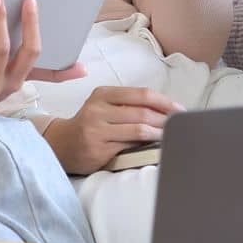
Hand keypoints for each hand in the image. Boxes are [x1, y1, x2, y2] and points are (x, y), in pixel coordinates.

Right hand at [42, 86, 183, 174]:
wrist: (61, 144)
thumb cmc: (90, 124)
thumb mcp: (103, 106)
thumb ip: (127, 105)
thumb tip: (164, 109)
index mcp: (103, 94)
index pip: (140, 94)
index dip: (164, 101)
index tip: (180, 109)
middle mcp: (98, 109)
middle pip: (141, 111)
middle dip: (166, 118)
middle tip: (181, 124)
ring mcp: (96, 129)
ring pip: (137, 128)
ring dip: (159, 132)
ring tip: (172, 134)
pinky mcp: (98, 148)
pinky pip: (129, 145)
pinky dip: (146, 145)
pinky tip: (156, 145)